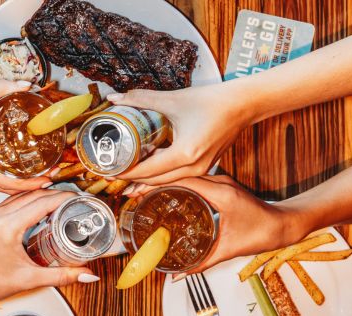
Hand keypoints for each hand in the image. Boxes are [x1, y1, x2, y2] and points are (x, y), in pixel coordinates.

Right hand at [0, 80, 51, 193]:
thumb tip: (25, 85)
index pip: (7, 183)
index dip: (30, 184)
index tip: (48, 179)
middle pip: (5, 189)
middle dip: (30, 185)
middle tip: (51, 175)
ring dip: (19, 184)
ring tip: (39, 175)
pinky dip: (6, 179)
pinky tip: (18, 169)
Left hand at [0, 190, 97, 307]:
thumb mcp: (28, 280)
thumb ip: (61, 275)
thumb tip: (86, 274)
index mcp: (8, 226)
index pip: (43, 202)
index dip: (65, 198)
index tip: (80, 199)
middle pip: (35, 194)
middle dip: (58, 195)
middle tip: (76, 201)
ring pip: (23, 195)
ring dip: (44, 195)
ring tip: (63, 203)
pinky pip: (14, 200)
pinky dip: (31, 201)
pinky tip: (42, 208)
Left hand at [107, 83, 250, 184]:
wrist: (243, 104)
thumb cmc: (212, 101)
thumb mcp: (172, 99)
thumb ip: (141, 99)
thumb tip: (115, 98)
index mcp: (184, 154)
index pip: (147, 171)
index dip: (125, 173)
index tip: (107, 173)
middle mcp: (193, 167)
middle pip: (155, 181)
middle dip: (132, 180)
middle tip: (111, 177)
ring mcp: (201, 169)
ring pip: (166, 181)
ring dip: (146, 180)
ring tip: (125, 180)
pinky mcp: (204, 166)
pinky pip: (177, 176)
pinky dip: (160, 176)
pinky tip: (148, 173)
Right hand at [128, 176, 305, 278]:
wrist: (284, 224)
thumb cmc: (262, 233)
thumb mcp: (229, 249)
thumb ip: (202, 262)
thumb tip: (179, 274)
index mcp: (221, 192)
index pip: (182, 181)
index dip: (158, 185)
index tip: (139, 191)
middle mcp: (219, 181)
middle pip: (180, 174)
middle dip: (156, 181)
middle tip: (135, 192)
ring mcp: (221, 181)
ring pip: (186, 174)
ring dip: (166, 180)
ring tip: (146, 191)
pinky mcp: (222, 184)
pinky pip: (194, 179)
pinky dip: (178, 184)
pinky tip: (168, 193)